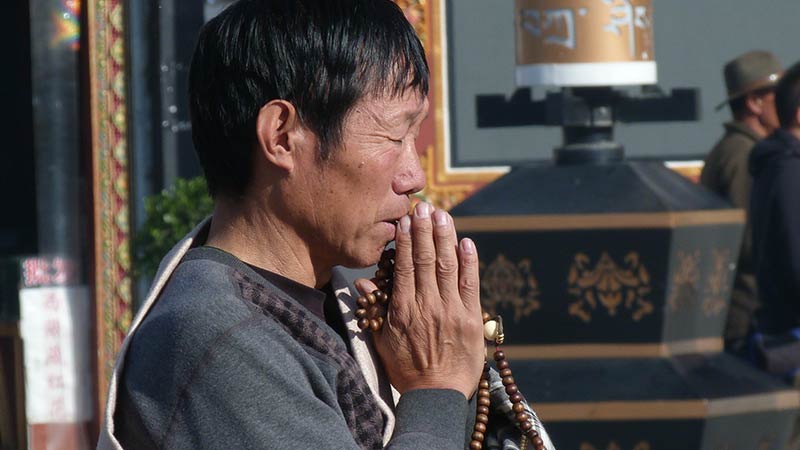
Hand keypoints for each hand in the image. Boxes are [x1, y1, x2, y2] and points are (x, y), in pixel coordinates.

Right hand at [355, 202, 484, 398]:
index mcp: (403, 310)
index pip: (405, 267)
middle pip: (426, 260)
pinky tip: (466, 242)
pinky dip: (469, 262)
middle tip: (424, 206)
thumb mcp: (382, 341)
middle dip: (425, 230)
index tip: (405, 220)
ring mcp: (452, 311)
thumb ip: (374, 309)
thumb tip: (362, 283)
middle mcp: (427, 306)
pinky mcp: (471, 319)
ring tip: (442, 215)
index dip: (406, 240)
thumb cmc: (406, 369)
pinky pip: (470, 284)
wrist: (436, 395)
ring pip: (448, 266)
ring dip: (445, 237)